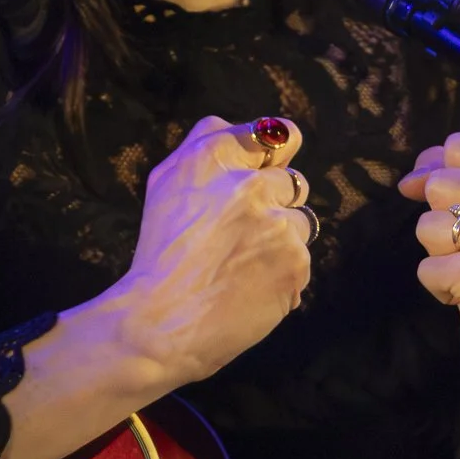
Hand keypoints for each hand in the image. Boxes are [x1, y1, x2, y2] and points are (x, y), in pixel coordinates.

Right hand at [118, 115, 314, 383]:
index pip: (273, 133)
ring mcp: (275, 224)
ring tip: (243, 266)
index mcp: (211, 157)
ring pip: (300, 222)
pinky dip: (282, 277)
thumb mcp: (166, 187)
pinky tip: (250, 289)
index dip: (273, 156)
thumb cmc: (159, 258)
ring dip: (281, 242)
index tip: (265, 173)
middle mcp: (248, 184)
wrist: (158, 324)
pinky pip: (301, 261)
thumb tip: (257, 137)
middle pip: (292, 180)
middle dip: (275, 204)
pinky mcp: (294, 262)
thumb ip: (207, 152)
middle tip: (242, 235)